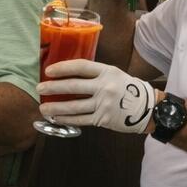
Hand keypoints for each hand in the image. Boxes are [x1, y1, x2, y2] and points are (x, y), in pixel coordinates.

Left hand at [37, 60, 154, 134]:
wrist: (148, 108)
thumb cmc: (127, 88)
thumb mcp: (113, 74)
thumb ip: (94, 74)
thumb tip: (67, 74)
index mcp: (107, 71)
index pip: (80, 67)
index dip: (63, 68)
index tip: (48, 70)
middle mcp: (104, 87)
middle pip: (73, 87)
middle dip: (53, 87)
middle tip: (39, 88)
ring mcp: (104, 104)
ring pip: (74, 106)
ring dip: (56, 107)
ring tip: (43, 108)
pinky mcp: (103, 119)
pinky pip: (81, 119)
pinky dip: (67, 119)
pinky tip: (57, 118)